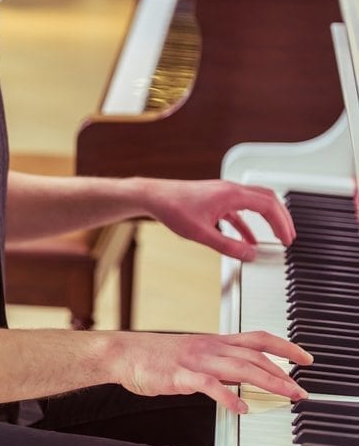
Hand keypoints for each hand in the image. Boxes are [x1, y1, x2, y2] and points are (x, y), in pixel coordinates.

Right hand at [118, 330, 311, 413]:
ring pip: (240, 367)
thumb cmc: (155, 357)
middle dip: (283, 372)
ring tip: (287, 395)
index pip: (257, 338)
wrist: (124, 353)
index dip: (284, 346)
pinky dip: (228, 396)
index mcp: (213, 341)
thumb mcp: (192, 354)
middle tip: (301, 389)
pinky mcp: (181, 376)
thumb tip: (239, 375)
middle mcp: (209, 347)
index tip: (304, 357)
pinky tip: (242, 407)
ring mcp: (196, 360)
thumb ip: (216, 362)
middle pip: (255, 355)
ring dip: (268, 382)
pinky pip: (210, 385)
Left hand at [140, 178, 294, 259]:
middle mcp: (230, 190)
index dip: (281, 223)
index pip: (268, 205)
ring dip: (268, 219)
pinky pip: (240, 210)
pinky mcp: (216, 199)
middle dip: (282, 218)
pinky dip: (249, 224)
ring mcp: (224, 193)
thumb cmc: (173, 208)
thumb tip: (250, 255)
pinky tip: (249, 239)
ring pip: (255, 203)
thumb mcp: (201, 234)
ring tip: (277, 236)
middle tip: (289, 237)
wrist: (154, 196)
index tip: (287, 239)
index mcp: (231, 194)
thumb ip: (228, 246)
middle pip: (267, 200)